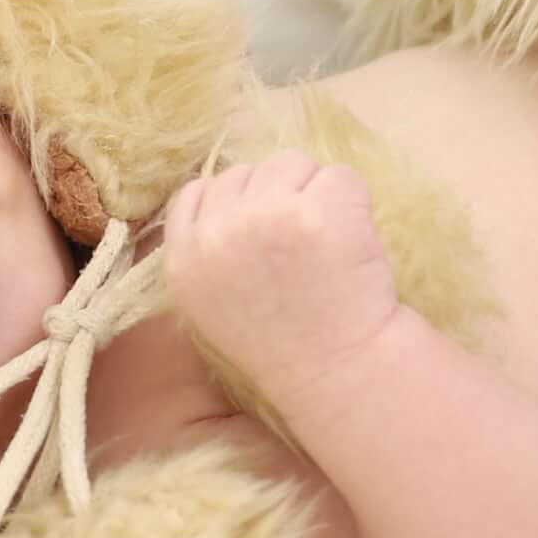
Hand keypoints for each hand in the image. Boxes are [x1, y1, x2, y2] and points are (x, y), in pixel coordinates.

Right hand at [157, 154, 400, 383]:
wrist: (340, 373)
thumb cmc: (284, 342)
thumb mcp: (212, 302)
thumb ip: (207, 247)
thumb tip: (229, 195)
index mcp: (184, 259)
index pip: (196, 191)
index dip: (235, 204)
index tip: (264, 234)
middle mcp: (216, 233)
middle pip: (248, 172)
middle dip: (277, 197)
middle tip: (300, 250)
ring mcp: (265, 217)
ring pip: (292, 163)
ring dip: (314, 193)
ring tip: (325, 245)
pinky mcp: (316, 210)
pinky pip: (339, 175)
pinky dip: (354, 202)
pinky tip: (352, 244)